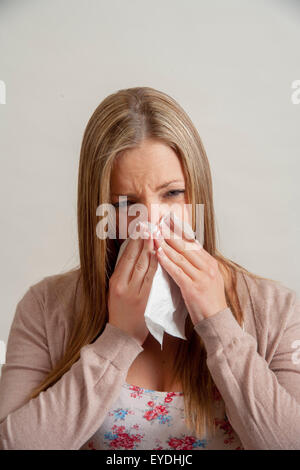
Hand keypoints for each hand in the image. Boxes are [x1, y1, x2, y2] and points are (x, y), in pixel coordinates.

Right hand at [108, 223, 157, 345]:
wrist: (121, 336)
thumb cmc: (117, 312)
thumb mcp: (113, 291)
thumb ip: (122, 273)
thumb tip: (131, 253)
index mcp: (115, 281)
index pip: (125, 256)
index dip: (133, 241)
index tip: (139, 227)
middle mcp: (123, 284)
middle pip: (134, 257)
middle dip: (142, 239)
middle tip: (149, 224)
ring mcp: (134, 291)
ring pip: (144, 265)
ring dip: (150, 248)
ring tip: (155, 233)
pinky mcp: (144, 298)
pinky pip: (151, 278)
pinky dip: (156, 264)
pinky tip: (160, 253)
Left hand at [153, 215, 227, 325]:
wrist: (216, 321)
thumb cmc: (209, 301)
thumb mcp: (209, 279)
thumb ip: (198, 265)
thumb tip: (185, 252)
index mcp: (211, 263)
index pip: (193, 243)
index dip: (179, 232)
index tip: (168, 223)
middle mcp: (207, 267)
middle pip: (186, 246)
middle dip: (170, 234)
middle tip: (158, 225)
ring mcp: (201, 277)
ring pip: (180, 256)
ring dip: (165, 245)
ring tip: (154, 235)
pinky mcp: (193, 287)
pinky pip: (176, 271)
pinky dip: (166, 261)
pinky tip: (158, 253)